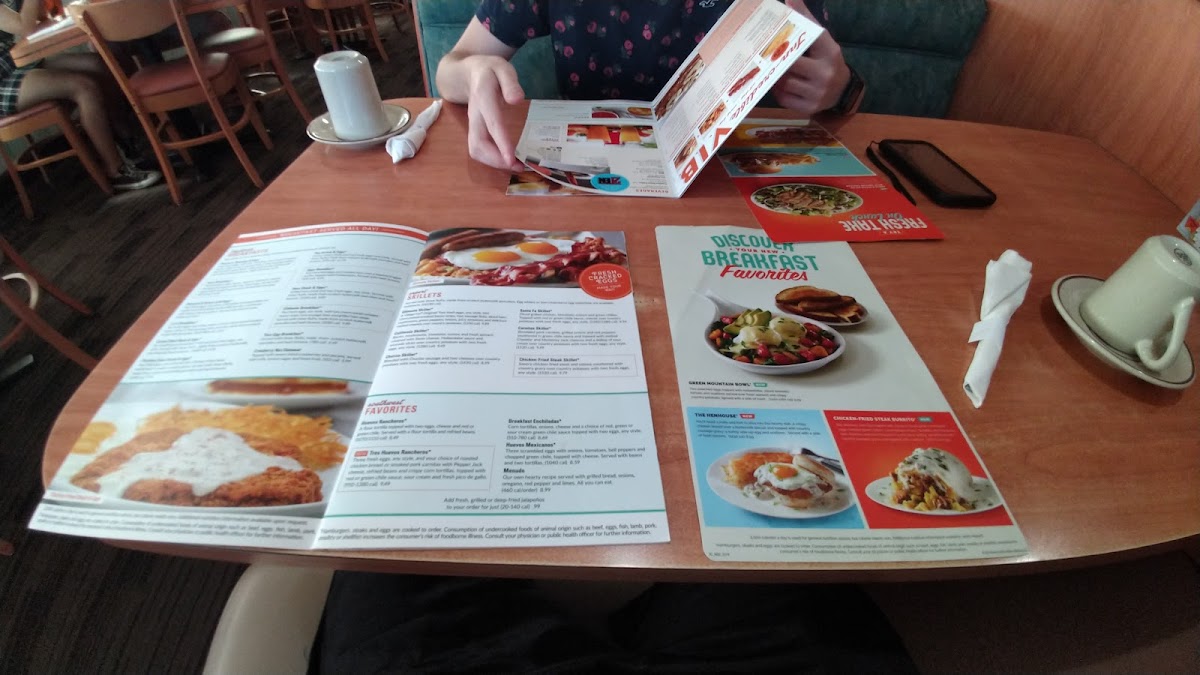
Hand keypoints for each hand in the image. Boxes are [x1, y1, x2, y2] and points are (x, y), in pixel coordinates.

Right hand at [464, 56, 525, 171]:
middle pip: (478, 144)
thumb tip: (516, 99)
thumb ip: (510, 82)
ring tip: (516, 165)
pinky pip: (479, 149)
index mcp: (483, 98)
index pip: (492, 123)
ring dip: (494, 162)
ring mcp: (472, 124)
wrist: (467, 73)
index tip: (511, 159)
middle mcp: (475, 115)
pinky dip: (492, 159)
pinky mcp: (474, 131)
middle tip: (519, 166)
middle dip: (497, 159)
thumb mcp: (502, 67)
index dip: (501, 142)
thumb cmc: (489, 70)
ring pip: (476, 150)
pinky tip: (508, 159)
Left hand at [771, 0, 851, 115]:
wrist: (843, 91)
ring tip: (770, 70)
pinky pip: (784, 98)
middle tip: (765, 56)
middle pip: (791, 65)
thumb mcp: (822, 41)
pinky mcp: (810, 108)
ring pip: (785, 83)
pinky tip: (778, 85)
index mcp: (830, 52)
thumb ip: (807, 21)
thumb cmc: (827, 61)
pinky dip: (778, 92)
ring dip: (775, 77)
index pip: (808, 40)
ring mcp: (818, 93)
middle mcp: (825, 73)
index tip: (773, 37)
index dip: (789, 37)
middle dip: (778, 61)